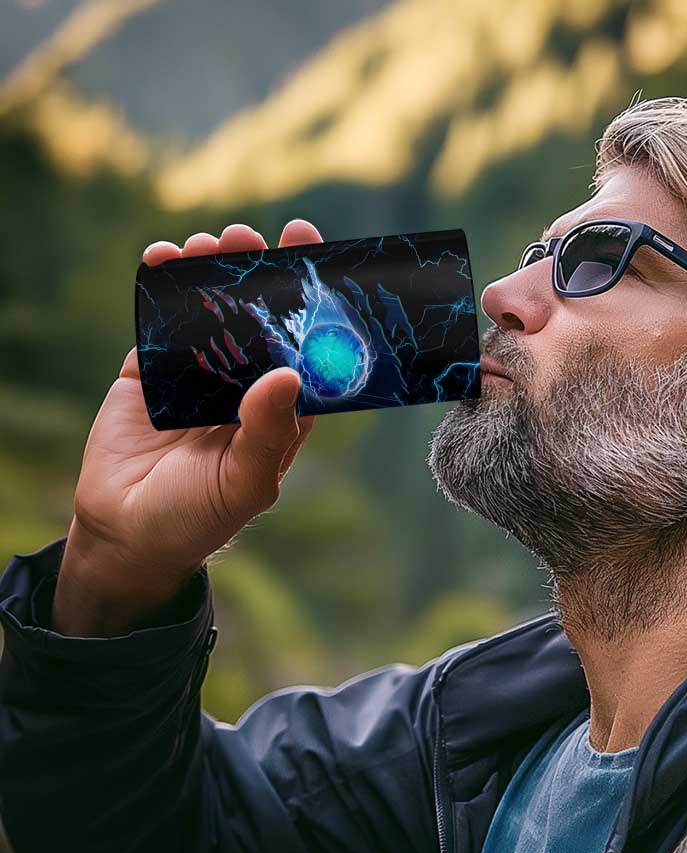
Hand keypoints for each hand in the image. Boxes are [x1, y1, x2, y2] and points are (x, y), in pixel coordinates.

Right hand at [53, 220, 322, 634]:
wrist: (126, 535)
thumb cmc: (199, 517)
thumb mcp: (245, 483)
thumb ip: (268, 432)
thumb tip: (287, 375)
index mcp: (281, 409)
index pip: (305, 347)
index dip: (311, 303)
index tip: (314, 256)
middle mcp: (245, 384)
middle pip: (258, 318)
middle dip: (256, 274)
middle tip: (251, 237)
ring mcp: (198, 374)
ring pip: (211, 311)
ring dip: (211, 272)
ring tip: (210, 243)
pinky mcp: (152, 370)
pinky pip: (160, 321)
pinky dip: (161, 288)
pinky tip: (163, 259)